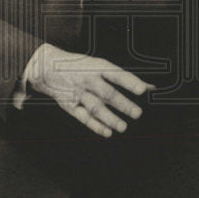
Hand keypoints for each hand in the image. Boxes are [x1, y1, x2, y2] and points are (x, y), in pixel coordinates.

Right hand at [25, 43, 152, 137]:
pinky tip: (107, 132)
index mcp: (97, 67)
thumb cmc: (80, 66)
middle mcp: (88, 79)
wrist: (46, 67)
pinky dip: (95, 125)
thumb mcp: (100, 66)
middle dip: (123, 104)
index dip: (130, 82)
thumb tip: (151, 87)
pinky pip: (83, 117)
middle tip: (138, 113)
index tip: (142, 90)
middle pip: (107, 93)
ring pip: (95, 107)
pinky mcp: (69, 105)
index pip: (116, 74)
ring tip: (123, 127)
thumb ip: (125, 79)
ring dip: (110, 118)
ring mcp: (78, 93)